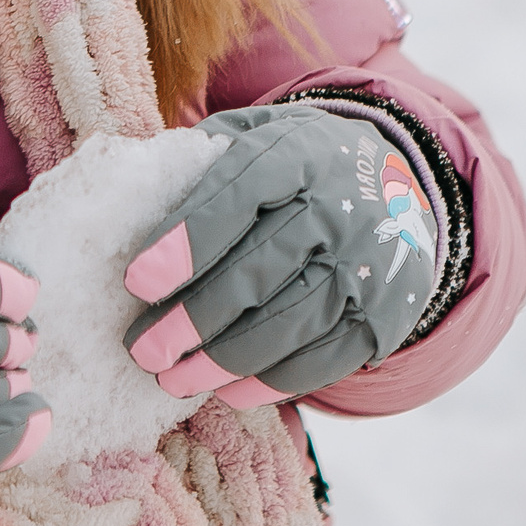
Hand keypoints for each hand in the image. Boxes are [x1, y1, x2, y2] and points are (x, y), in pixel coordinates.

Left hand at [122, 105, 435, 406]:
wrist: (400, 184)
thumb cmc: (297, 164)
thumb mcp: (255, 134)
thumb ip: (199, 160)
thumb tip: (124, 202)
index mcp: (295, 154)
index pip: (234, 201)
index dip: (184, 244)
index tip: (136, 283)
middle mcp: (337, 209)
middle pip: (255, 273)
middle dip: (191, 319)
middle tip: (143, 350)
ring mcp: (366, 266)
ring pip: (285, 326)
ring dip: (220, 361)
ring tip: (173, 379)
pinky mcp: (384, 316)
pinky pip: (320, 360)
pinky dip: (268, 382)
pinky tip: (226, 390)